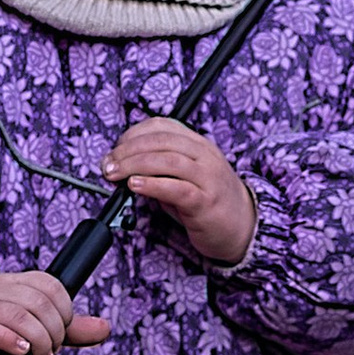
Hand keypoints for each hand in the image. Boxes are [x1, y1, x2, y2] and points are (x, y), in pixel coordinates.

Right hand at [0, 272, 112, 354]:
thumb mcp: (37, 328)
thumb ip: (70, 329)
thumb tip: (105, 328)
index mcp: (15, 282)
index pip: (52, 286)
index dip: (65, 313)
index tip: (60, 334)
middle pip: (40, 303)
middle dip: (54, 333)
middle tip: (49, 352)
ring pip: (20, 316)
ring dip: (39, 342)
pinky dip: (11, 341)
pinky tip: (20, 352)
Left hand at [105, 117, 256, 265]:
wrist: (245, 228)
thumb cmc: (210, 202)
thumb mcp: (186, 177)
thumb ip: (160, 169)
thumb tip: (124, 167)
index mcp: (199, 145)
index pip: (162, 126)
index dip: (133, 134)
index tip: (116, 149)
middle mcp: (205, 156)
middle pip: (161, 141)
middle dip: (127, 150)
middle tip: (108, 164)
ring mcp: (208, 178)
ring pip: (167, 160)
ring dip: (134, 165)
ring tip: (115, 174)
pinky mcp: (206, 201)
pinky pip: (176, 188)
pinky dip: (152, 184)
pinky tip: (135, 186)